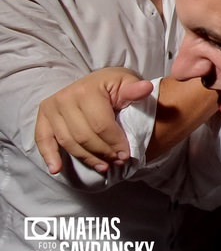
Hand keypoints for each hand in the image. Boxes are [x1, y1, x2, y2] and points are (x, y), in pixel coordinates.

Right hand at [34, 68, 152, 174]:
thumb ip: (134, 90)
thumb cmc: (114, 84)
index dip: (115, 142)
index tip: (126, 154)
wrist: (97, 81)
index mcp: (87, 90)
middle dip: (103, 152)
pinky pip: (43, 139)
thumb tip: (146, 88)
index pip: (101, 125)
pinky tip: (56, 169)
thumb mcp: (127, 83)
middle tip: (118, 161)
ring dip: (86, 158)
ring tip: (103, 166)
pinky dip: (49, 155)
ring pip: (68, 142)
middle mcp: (65, 98)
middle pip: (84, 136)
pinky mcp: (44, 118)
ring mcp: (52, 108)